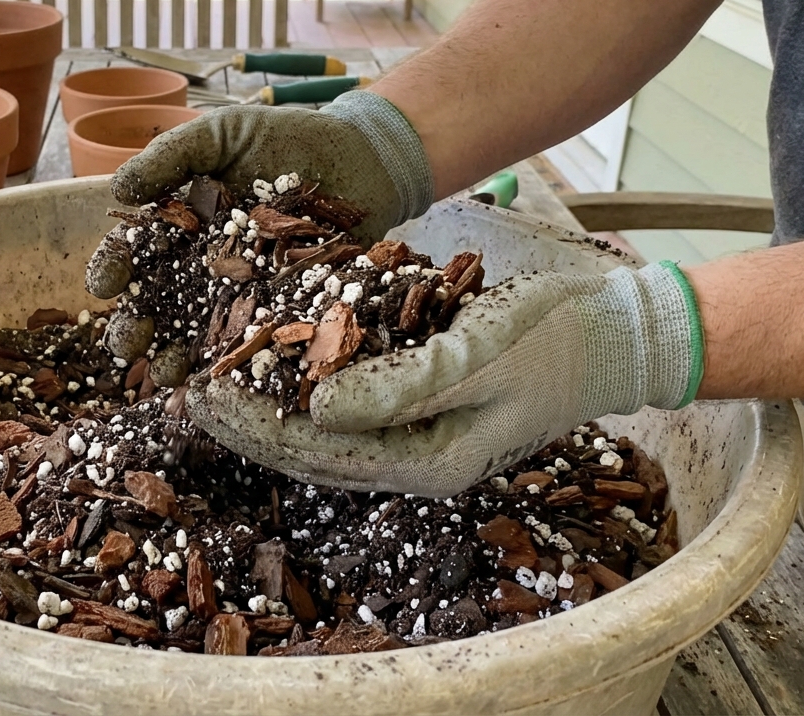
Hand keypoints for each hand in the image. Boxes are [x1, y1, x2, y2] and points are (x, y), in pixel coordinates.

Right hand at [88, 90, 434, 366]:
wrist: (361, 159)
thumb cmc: (285, 139)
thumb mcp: (221, 134)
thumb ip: (172, 156)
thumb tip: (119, 191)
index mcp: (176, 227)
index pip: (133, 255)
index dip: (112, 271)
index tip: (105, 285)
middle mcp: (200, 268)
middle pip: (155, 306)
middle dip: (133, 329)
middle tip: (128, 344)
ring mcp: (239, 295)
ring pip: (194, 336)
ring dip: (174, 358)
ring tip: (168, 372)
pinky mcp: (280, 313)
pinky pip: (252, 344)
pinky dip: (234, 365)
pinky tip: (220, 381)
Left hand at [186, 263, 702, 495]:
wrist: (611, 339)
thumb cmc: (552, 337)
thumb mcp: (478, 351)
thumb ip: (400, 383)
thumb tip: (316, 407)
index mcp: (429, 460)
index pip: (320, 452)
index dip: (256, 425)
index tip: (206, 394)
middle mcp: (418, 465)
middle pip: (313, 456)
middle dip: (250, 428)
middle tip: (192, 396)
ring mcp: (422, 447)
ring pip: (327, 444)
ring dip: (270, 419)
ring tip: (219, 393)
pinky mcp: (425, 420)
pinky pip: (352, 421)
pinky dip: (307, 402)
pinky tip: (278, 380)